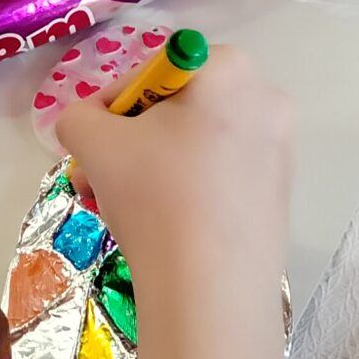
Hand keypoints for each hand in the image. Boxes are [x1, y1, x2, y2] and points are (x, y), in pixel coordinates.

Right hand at [55, 46, 292, 294]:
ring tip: (120, 208)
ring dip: (152, 168)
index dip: (113, 106)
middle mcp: (265, 99)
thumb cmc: (155, 196)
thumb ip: (78, 116)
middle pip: (178, 109)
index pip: (153, 70)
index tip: (93, 144)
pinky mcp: (279, 195)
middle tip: (99, 177)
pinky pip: (221, 176)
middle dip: (131, 142)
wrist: (210, 288)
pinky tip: (160, 228)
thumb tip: (86, 123)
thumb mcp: (92, 141)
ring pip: (197, 145)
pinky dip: (187, 191)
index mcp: (227, 69)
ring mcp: (280, 150)